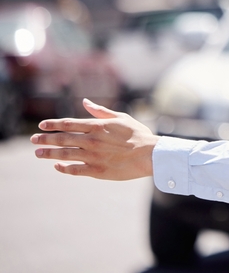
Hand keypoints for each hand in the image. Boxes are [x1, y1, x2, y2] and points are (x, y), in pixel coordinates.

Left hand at [31, 98, 158, 179]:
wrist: (150, 155)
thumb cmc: (138, 134)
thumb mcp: (121, 118)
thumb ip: (100, 111)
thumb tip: (85, 102)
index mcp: (97, 126)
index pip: (68, 124)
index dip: (53, 124)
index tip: (41, 125)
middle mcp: (91, 141)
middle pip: (62, 139)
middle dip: (45, 139)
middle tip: (33, 140)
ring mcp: (93, 156)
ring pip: (64, 155)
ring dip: (49, 154)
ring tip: (38, 153)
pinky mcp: (96, 171)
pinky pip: (74, 170)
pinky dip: (63, 168)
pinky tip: (56, 166)